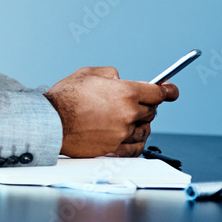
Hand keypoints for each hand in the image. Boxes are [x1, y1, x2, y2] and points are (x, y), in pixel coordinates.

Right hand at [43, 66, 178, 157]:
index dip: (166, 91)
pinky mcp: (114, 148)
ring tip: (125, 119)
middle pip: (151, 111)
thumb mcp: (88, 73)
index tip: (171, 91)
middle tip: (131, 103)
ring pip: (144, 129)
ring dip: (139, 123)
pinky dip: (136, 142)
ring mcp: (122, 132)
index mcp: (125, 92)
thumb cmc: (65, 97)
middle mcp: (128, 113)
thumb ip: (111, 75)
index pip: (157, 93)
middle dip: (143, 106)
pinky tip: (129, 136)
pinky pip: (135, 147)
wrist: (50, 122)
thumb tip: (120, 80)